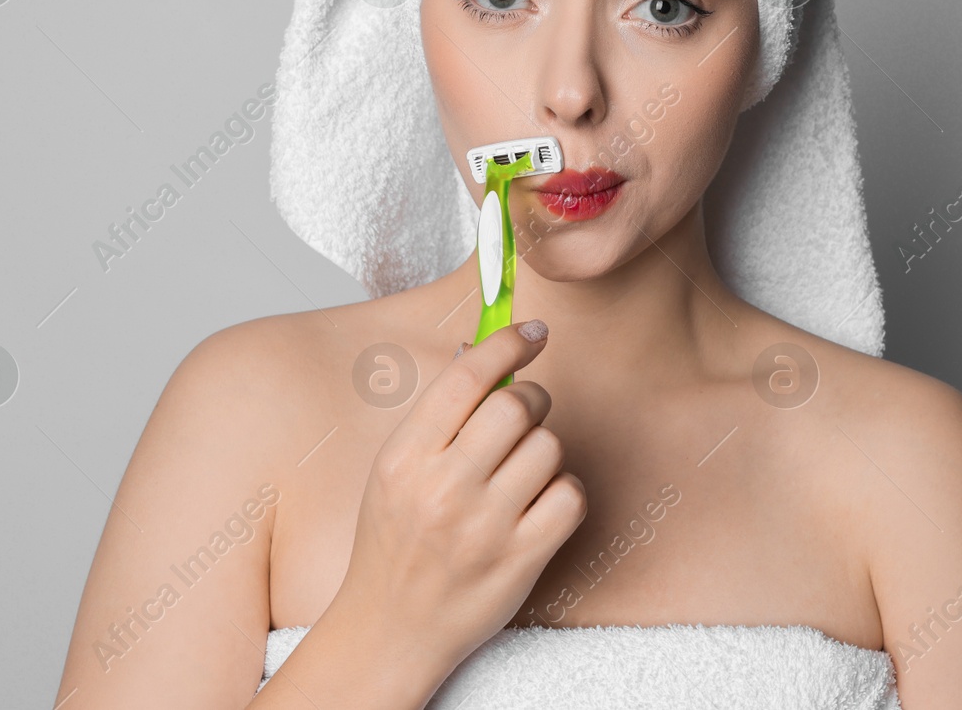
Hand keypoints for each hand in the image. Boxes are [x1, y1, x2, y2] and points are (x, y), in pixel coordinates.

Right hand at [329, 319, 586, 674]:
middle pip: (517, 406)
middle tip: (524, 414)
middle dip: (531, 399)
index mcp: (404, 458)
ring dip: (544, 450)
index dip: (507, 343)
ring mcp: (484, 528)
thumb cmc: (395, 540)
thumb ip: (438, 418)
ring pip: (549, 447)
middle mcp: (443, 489)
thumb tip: (485, 355)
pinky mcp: (521, 559)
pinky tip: (538, 503)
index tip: (533, 333)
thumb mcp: (395, 471)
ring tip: (521, 472)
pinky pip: (570, 495)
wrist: (391, 628)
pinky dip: (562, 492)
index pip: (466, 378)